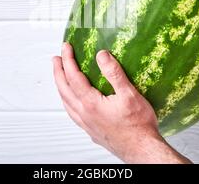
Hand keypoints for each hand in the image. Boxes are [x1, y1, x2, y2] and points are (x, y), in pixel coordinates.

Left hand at [52, 42, 189, 163]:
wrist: (142, 150)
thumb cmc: (138, 125)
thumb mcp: (129, 94)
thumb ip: (114, 73)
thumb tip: (101, 55)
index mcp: (91, 103)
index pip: (73, 76)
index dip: (68, 60)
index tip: (66, 48)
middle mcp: (84, 114)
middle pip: (64, 89)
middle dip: (58, 71)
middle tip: (56, 58)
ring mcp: (86, 124)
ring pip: (65, 102)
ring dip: (60, 86)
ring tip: (60, 76)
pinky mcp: (90, 131)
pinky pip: (72, 112)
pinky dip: (67, 101)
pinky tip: (71, 101)